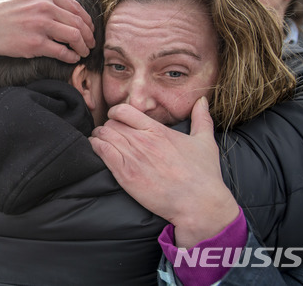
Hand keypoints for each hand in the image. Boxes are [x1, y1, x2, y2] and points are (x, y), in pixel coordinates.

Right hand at [0, 0, 95, 72]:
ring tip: (83, 52)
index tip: (89, 28)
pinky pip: (62, 51)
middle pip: (78, 23)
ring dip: (83, 47)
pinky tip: (73, 58)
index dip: (86, 19)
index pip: (75, 7)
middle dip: (88, 35)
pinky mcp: (36, 44)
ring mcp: (41, 26)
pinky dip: (71, 56)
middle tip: (90, 43)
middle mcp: (45, 7)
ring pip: (74, 37)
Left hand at [89, 97, 239, 248]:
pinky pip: (103, 152)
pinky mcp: (126, 175)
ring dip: (99, 137)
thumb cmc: (204, 174)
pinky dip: (96, 148)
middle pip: (111, 124)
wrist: (199, 203)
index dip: (116, 113)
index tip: (116, 118)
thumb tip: (202, 100)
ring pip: (104, 136)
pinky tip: (97, 149)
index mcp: (157, 130)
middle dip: (107, 127)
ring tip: (100, 141)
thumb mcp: (205, 141)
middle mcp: (142, 140)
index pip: (124, 111)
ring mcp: (133, 157)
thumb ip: (201, 118)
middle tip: (108, 134)